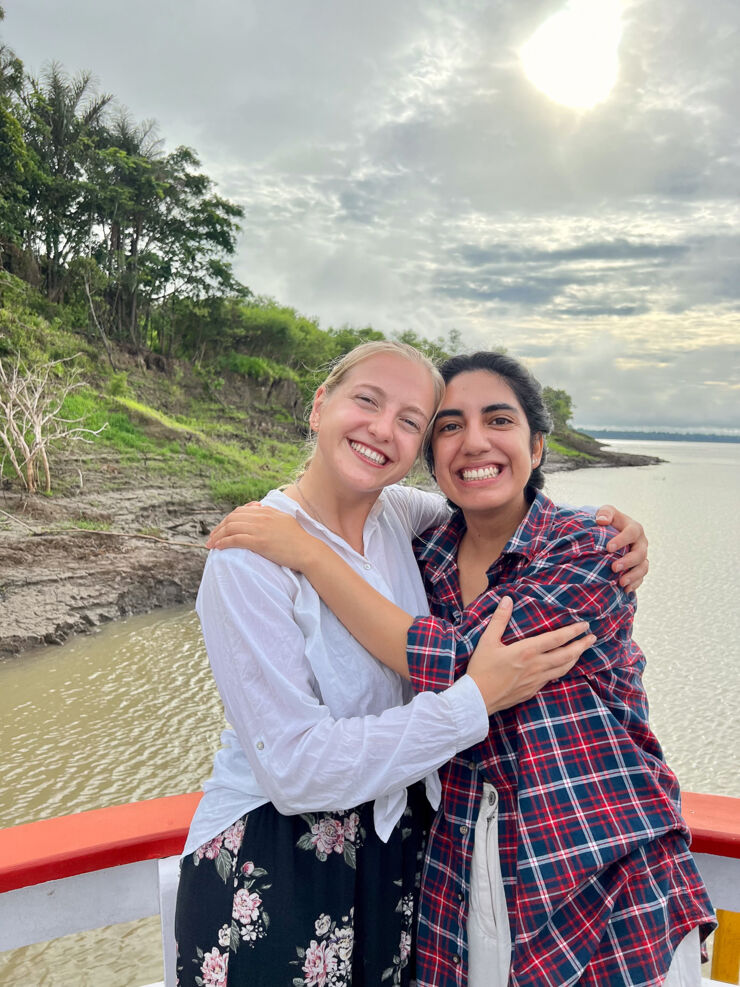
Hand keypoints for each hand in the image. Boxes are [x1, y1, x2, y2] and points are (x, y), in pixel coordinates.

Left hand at [206, 504, 315, 569]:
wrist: (307, 551)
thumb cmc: (298, 539)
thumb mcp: (284, 520)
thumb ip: (271, 514)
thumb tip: (258, 510)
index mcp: (267, 511)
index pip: (240, 511)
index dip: (227, 520)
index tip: (221, 529)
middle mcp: (261, 517)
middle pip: (232, 518)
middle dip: (218, 528)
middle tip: (211, 538)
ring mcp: (260, 529)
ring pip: (231, 528)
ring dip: (217, 536)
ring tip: (210, 544)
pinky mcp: (259, 542)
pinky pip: (235, 539)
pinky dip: (224, 542)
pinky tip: (218, 547)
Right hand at [467, 597, 594, 714]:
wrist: (477, 699)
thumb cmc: (481, 669)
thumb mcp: (487, 641)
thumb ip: (499, 619)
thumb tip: (508, 599)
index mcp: (526, 651)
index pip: (556, 639)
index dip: (573, 631)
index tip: (585, 625)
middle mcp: (536, 666)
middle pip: (566, 655)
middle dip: (581, 645)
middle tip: (593, 637)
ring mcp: (536, 680)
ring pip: (563, 668)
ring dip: (575, 658)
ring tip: (582, 650)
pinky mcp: (533, 690)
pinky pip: (553, 678)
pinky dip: (562, 670)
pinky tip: (563, 667)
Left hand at [594, 505, 648, 591]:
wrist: (612, 532)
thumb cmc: (608, 521)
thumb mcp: (607, 512)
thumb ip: (605, 513)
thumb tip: (601, 520)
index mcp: (634, 528)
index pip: (632, 533)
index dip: (622, 540)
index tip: (608, 548)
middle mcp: (641, 543)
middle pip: (639, 553)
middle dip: (628, 562)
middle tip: (613, 567)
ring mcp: (642, 556)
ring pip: (643, 567)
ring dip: (633, 575)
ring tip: (621, 582)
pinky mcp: (639, 567)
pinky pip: (641, 577)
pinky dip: (635, 584)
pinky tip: (625, 590)